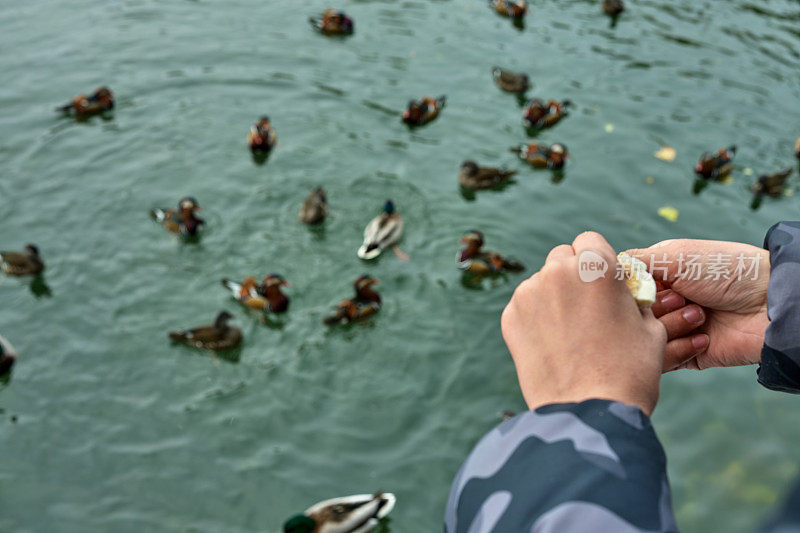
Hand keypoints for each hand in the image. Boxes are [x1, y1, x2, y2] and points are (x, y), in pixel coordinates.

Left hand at [501, 232, 665, 415]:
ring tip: (570, 334)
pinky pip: (524, 307)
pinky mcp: (509, 317)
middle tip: (586, 308)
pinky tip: (551, 345)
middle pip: (562, 258)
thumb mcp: (651, 327)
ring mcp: (529, 293)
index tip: (602, 283)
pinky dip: (535, 319)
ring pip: (541, 282)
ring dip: (552, 297)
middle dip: (572, 275)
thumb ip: (633, 298)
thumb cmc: (630, 371)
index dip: (597, 261)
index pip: (590, 241)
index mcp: (597, 265)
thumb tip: (625, 293)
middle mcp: (558, 271)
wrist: (589, 413)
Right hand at [626, 239, 768, 370]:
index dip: (625, 291)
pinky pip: (661, 362)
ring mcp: (674, 330)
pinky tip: (702, 337)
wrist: (772, 305)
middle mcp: (662, 303)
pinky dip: (675, 352)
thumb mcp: (676, 255)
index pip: (621, 288)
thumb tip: (599, 271)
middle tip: (680, 300)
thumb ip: (634, 262)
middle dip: (652, 310)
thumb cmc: (727, 271)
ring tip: (699, 317)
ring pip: (642, 340)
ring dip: (669, 329)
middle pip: (629, 316)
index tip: (645, 287)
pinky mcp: (686, 356)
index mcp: (658, 275)